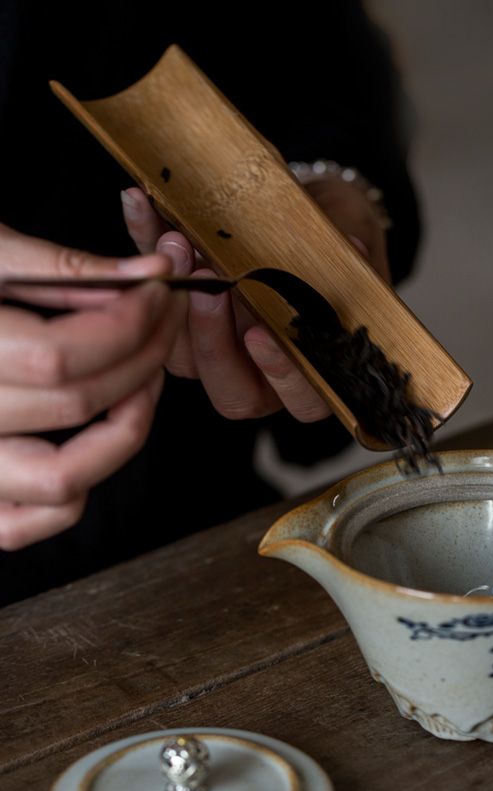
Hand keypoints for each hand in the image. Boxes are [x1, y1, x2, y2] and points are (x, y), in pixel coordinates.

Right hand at [0, 223, 184, 548]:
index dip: (127, 323)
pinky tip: (95, 434)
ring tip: (141, 380)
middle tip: (164, 319)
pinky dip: (75, 492)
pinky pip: (29, 523)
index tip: (157, 291)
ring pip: (61, 483)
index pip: (59, 355)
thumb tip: (146, 272)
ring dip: (123, 431)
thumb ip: (61, 267)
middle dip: (142, 356)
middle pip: (75, 405)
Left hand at [121, 176, 390, 422]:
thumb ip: (345, 258)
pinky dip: (143, 245)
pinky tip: (140, 206)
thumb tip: (354, 249)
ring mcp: (209, 352)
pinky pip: (150, 295)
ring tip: (179, 244)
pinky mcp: (171, 316)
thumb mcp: (343, 245)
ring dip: (176, 303)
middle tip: (209, 286)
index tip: (261, 335)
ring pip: (181, 358)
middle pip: (231, 391)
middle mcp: (257, 373)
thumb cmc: (330, 239)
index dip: (282, 375)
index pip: (300, 400)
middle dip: (213, 339)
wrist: (303, 212)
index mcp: (309, 371)